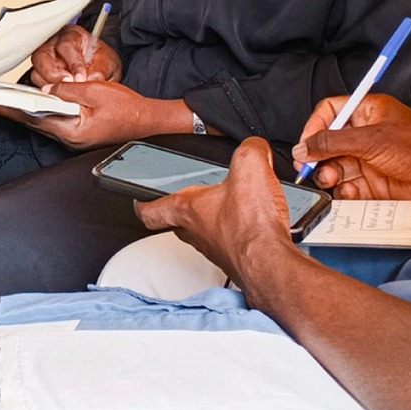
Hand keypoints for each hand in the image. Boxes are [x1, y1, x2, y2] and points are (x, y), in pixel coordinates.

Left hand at [0, 81, 189, 149]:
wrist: (149, 123)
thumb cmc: (129, 110)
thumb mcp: (95, 91)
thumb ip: (67, 91)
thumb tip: (46, 89)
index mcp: (72, 130)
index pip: (33, 117)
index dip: (10, 109)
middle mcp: (70, 138)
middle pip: (35, 121)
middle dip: (13, 110)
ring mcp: (74, 138)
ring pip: (45, 121)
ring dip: (28, 110)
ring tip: (8, 100)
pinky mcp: (80, 134)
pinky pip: (56, 121)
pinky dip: (44, 112)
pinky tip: (38, 104)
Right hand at [29, 24, 121, 84]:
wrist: (99, 67)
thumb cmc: (100, 59)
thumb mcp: (108, 61)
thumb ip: (99, 70)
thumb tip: (90, 81)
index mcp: (72, 35)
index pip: (66, 46)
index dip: (73, 64)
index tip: (80, 78)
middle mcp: (53, 44)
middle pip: (42, 56)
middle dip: (53, 74)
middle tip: (67, 85)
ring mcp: (44, 59)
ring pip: (36, 70)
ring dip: (48, 84)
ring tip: (64, 92)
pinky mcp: (41, 74)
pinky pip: (37, 82)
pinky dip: (47, 90)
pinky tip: (59, 94)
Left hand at [136, 138, 305, 294]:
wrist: (270, 263)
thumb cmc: (250, 225)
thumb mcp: (249, 166)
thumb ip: (249, 148)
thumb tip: (255, 146)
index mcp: (188, 210)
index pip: (152, 211)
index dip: (143, 204)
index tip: (140, 203)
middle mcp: (198, 234)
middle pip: (179, 223)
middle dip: (183, 210)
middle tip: (189, 200)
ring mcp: (218, 250)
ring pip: (206, 234)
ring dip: (214, 221)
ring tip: (230, 206)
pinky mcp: (240, 260)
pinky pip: (233, 244)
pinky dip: (241, 233)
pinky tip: (257, 223)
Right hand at [291, 95, 410, 200]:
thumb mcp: (371, 139)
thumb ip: (332, 142)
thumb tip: (305, 146)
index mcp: (369, 112)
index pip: (330, 112)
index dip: (314, 126)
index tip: (306, 144)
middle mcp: (368, 135)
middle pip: (329, 143)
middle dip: (318, 156)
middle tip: (310, 167)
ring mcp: (371, 160)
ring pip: (336, 167)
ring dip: (329, 175)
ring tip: (331, 179)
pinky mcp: (375, 184)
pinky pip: (349, 188)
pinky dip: (343, 192)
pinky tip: (347, 192)